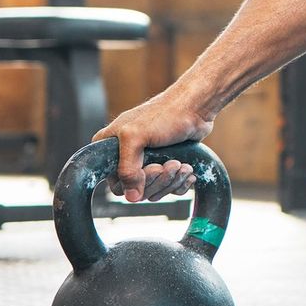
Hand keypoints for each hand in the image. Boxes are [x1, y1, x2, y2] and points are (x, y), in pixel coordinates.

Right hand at [92, 89, 215, 201]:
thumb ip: (127, 168)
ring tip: (181, 164)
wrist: (195, 108)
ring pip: (154, 191)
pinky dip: (180, 183)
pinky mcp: (165, 167)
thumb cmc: (165, 115)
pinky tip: (187, 170)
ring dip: (171, 181)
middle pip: (137, 190)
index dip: (134, 182)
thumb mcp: (135, 137)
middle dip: (158, 180)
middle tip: (171, 164)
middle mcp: (126, 156)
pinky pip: (169, 190)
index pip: (116, 184)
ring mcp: (146, 163)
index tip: (151, 167)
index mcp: (110, 147)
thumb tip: (132, 197)